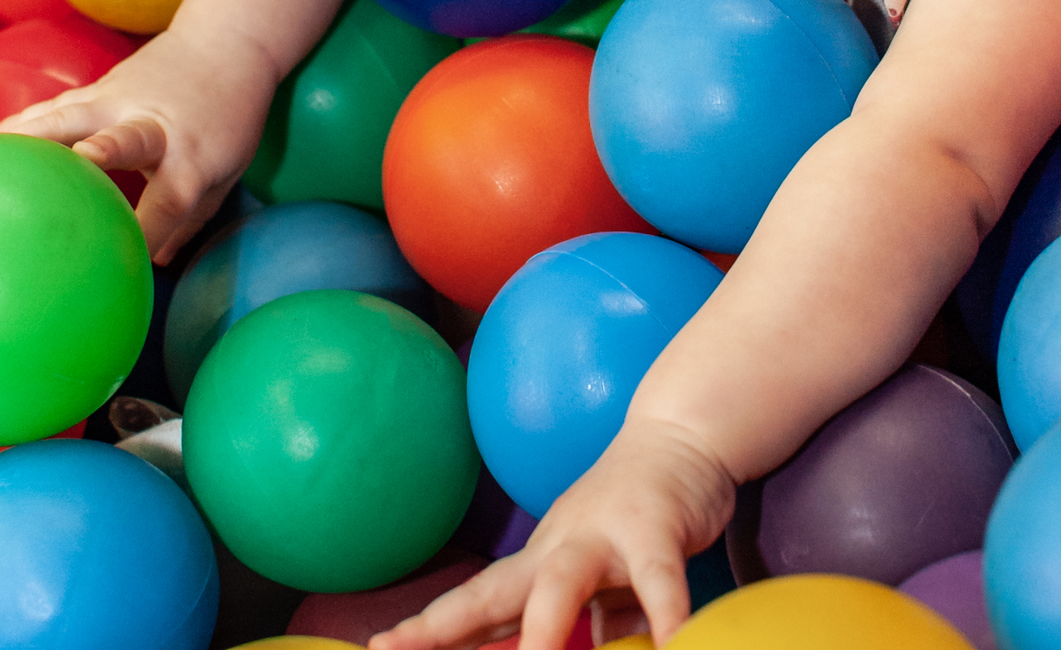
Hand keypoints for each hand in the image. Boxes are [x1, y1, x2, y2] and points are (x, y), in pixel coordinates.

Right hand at [0, 27, 279, 263]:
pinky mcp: (99, 87)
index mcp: (193, 154)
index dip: (149, 231)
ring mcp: (122, 100)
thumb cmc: (228, 117)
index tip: (129, 263)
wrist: (225, 42)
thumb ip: (189, 219)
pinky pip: (53, 109)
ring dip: (29, 137)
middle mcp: (155, 125)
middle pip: (125, 139)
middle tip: (80, 160)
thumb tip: (151, 262)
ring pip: (71, 116)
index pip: (171, 200)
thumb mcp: (226, 171)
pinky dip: (19, 126)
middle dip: (103, 152)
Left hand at [371, 418, 734, 649]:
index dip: (428, 627)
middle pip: (495, 591)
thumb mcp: (607, 580)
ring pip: (562, 582)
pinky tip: (674, 646)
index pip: (474, 602)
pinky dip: (666, 618)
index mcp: (540, 562)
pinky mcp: (655, 527)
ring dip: (544, 630)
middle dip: (449, 627)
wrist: (680, 431)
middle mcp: (560, 545)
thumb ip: (593, 622)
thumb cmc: (637, 515)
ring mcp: (604, 533)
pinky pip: (658, 580)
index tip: (380, 646)